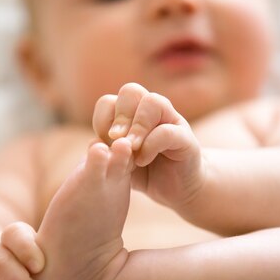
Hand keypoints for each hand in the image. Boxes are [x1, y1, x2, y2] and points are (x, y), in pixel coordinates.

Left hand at [93, 82, 203, 209]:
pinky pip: (167, 131)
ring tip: (131, 148)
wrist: (178, 188)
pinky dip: (151, 145)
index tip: (104, 142)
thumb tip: (94, 143)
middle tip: (115, 139)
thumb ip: (108, 152)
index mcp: (131, 114)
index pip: (109, 101)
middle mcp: (151, 112)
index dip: (102, 119)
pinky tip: (143, 161)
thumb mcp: (121, 162)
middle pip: (131, 91)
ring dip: (137, 126)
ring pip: (153, 102)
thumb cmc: (146, 172)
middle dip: (119, 116)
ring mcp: (171, 121)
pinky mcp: (186, 138)